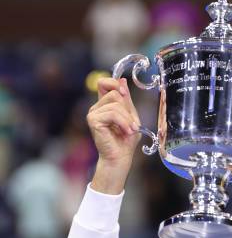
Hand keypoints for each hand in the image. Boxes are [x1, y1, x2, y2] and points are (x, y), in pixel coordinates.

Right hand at [87, 77, 140, 193]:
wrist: (120, 157)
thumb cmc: (125, 140)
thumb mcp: (131, 116)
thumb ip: (126, 100)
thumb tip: (122, 80)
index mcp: (104, 105)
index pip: (103, 82)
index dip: (115, 83)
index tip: (124, 94)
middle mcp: (96, 107)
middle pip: (114, 93)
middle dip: (127, 109)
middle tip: (132, 124)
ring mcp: (93, 113)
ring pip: (115, 103)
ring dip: (127, 118)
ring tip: (130, 130)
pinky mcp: (93, 120)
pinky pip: (113, 113)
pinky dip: (123, 122)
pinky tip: (126, 131)